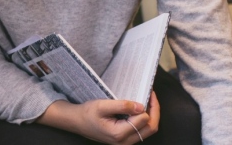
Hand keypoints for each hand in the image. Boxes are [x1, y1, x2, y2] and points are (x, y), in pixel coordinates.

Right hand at [39, 93, 159, 144]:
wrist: (77, 122)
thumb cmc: (87, 113)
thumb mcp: (102, 105)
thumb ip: (122, 106)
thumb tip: (141, 106)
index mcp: (119, 133)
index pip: (143, 119)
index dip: (148, 105)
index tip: (148, 91)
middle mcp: (125, 142)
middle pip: (150, 128)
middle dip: (155, 111)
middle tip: (152, 95)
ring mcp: (126, 142)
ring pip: (147, 131)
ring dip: (151, 115)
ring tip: (148, 100)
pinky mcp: (125, 140)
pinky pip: (141, 131)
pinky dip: (144, 120)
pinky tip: (141, 109)